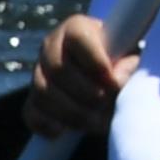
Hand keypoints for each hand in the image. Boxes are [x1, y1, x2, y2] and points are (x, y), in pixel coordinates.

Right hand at [26, 12, 138, 138]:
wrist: (102, 73)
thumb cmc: (120, 59)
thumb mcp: (129, 54)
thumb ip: (127, 65)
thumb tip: (117, 81)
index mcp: (76, 27)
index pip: (78, 38)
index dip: (96, 62)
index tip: (114, 82)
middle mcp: (51, 46)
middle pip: (58, 69)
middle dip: (85, 92)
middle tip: (106, 104)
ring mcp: (38, 72)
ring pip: (43, 93)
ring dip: (71, 113)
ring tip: (96, 122)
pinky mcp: (32, 97)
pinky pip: (30, 113)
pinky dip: (46, 125)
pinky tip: (64, 131)